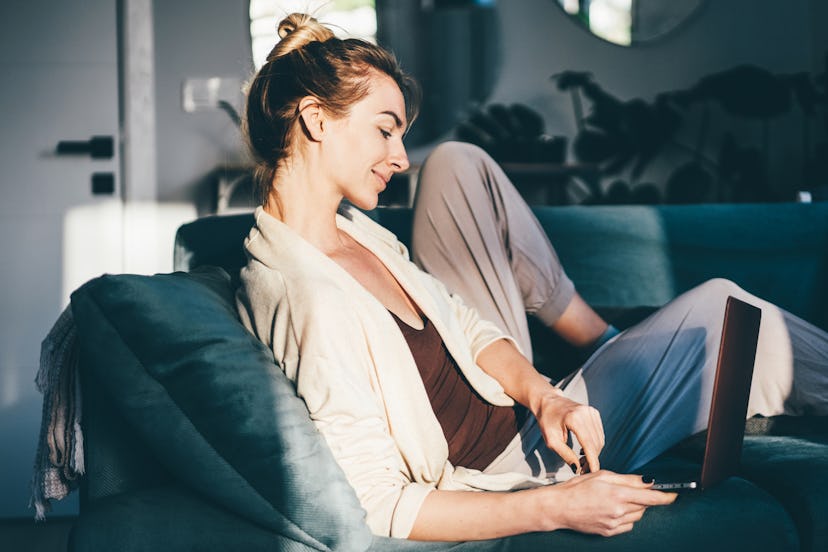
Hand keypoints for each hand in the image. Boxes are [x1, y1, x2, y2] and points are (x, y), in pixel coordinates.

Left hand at [531, 390, 603, 472]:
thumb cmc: (546, 420)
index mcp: (574, 418)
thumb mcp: (551, 440)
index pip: (588, 444)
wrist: (547, 401)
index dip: (592, 460)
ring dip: (593, 452)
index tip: (593, 473)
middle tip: (581, 469)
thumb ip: (565, 454)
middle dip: (591, 458)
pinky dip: (594, 444)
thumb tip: (578, 469)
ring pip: (599, 439)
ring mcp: (591, 412)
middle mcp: (586, 413)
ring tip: (581, 460)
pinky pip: (599, 433)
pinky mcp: (594, 412)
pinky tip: (584, 449)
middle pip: (596, 443)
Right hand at [538, 471, 676, 535]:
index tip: (674, 494)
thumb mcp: (602, 476)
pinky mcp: (609, 532)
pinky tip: (614, 510)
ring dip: (635, 508)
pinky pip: (627, 526)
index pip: (651, 498)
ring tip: (617, 499)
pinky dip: (626, 518)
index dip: (666, 497)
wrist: (560, 507)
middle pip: (645, 507)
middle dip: (643, 498)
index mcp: (617, 494)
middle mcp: (618, 511)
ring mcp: (614, 524)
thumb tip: (647, 481)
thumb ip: (627, 479)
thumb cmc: (577, 487)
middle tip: (630, 490)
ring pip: (637, 517)